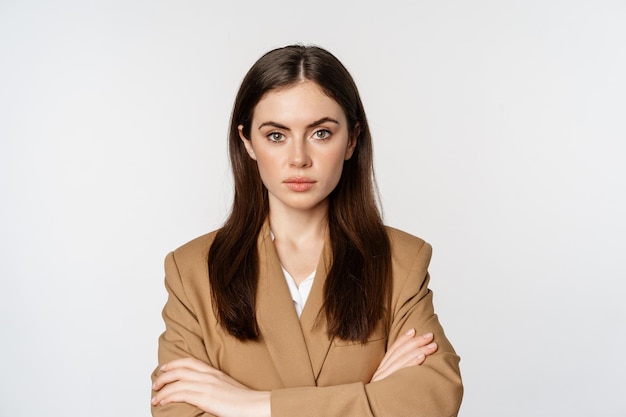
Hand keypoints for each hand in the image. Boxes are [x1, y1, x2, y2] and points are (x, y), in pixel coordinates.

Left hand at [151, 357, 269, 416]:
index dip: (175, 363)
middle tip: (156, 384)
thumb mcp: (228, 389)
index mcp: (215, 372)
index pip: (191, 362)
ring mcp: (206, 385)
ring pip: (177, 381)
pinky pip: (180, 393)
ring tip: (155, 396)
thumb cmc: (244, 401)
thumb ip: (214, 387)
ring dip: (162, 388)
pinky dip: (167, 396)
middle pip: (180, 369)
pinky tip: (162, 401)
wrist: (255, 405)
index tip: (165, 368)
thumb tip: (203, 393)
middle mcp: (209, 376)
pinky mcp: (205, 397)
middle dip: (164, 376)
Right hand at [370, 328, 436, 381]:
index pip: (392, 350)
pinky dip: (412, 363)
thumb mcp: (391, 384)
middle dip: (415, 342)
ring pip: (401, 360)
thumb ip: (398, 374)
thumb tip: (415, 362)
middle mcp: (380, 373)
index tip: (413, 330)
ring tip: (432, 346)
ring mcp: (382, 379)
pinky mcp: (386, 387)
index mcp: (381, 370)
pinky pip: (401, 372)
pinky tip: (422, 358)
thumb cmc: (388, 403)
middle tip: (429, 336)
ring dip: (419, 351)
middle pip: (399, 352)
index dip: (403, 339)